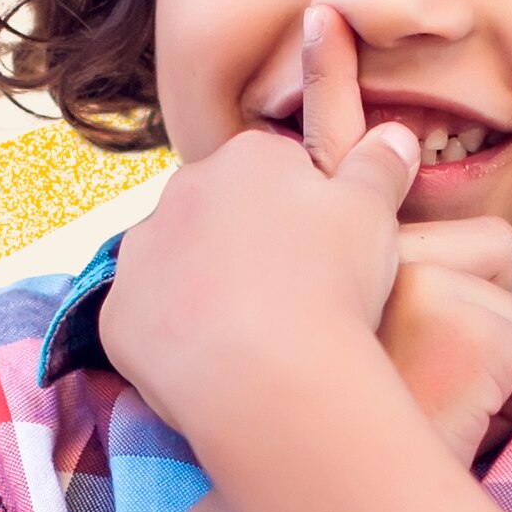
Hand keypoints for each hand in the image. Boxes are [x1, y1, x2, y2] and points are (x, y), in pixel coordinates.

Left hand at [97, 4, 423, 436]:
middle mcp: (180, 192)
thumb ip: (381, 164)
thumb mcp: (375, 210)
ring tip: (254, 333)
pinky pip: (148, 320)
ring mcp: (140, 254)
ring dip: (204, 286)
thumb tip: (395, 134)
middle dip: (246, 243)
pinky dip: (174, 337)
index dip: (301, 211)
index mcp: (245, 158)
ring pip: (177, 264)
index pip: (273, 170)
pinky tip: (215, 364)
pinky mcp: (116, 315)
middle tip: (292, 293)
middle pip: (218, 212)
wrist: (272, 377)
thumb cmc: (332, 282)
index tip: (322, 252)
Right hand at [387, 218, 511, 466]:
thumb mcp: (377, 325)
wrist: (339, 493)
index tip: (447, 338)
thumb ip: (421, 285)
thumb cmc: (363, 421)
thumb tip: (506, 261)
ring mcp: (433, 291)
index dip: (484, 290)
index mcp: (368, 245)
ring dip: (503, 371)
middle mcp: (393, 253)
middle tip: (443, 374)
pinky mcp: (475, 341)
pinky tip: (459, 427)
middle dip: (497, 320)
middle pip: (509, 255)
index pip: (486, 235)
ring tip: (444, 405)